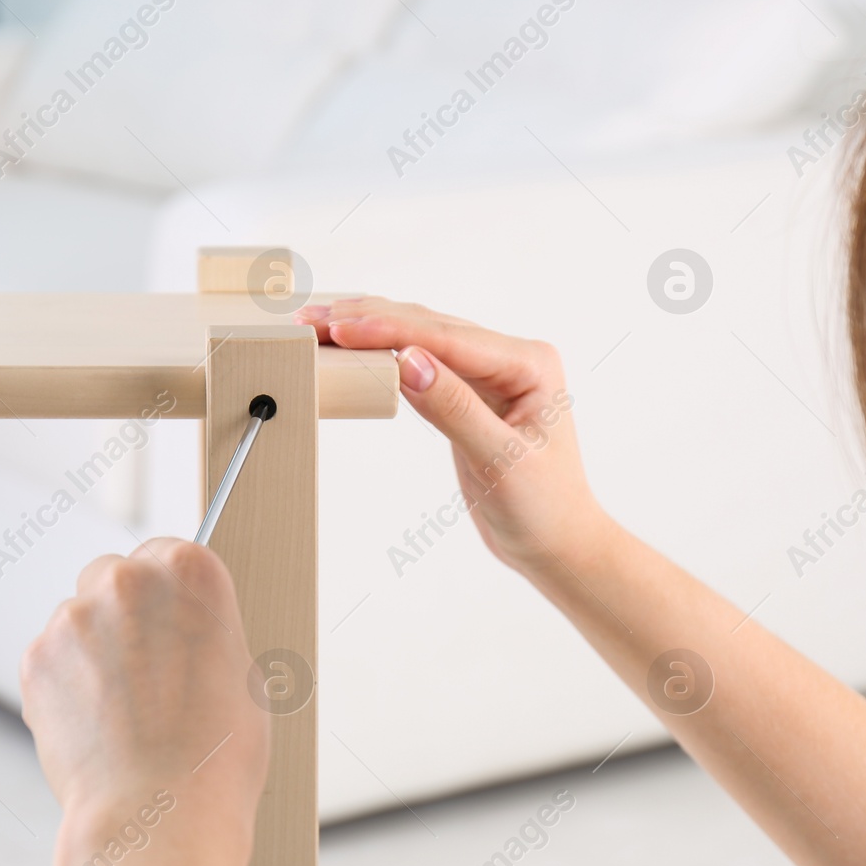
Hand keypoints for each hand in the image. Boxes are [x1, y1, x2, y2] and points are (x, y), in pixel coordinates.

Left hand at [20, 538, 267, 858]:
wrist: (161, 813)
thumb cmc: (217, 755)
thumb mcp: (242, 674)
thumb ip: (204, 630)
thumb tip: (181, 630)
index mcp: (191, 572)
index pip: (169, 553)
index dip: (169, 594)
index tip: (170, 619)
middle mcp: (128, 580)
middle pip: (115, 575)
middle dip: (124, 613)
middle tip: (146, 668)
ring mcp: (74, 617)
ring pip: (77, 618)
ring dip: (93, 649)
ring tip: (123, 710)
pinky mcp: (35, 658)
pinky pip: (50, 657)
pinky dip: (65, 684)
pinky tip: (95, 723)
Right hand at [296, 297, 609, 574]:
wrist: (555, 545)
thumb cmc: (543, 509)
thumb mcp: (499, 461)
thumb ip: (454, 409)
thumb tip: (408, 361)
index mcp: (530, 364)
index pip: (448, 338)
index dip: (390, 330)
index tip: (340, 328)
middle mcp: (510, 358)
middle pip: (429, 326)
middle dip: (368, 320)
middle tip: (310, 320)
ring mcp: (488, 372)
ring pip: (420, 336)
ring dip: (369, 329)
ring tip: (316, 324)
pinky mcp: (466, 392)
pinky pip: (418, 362)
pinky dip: (381, 354)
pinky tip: (348, 346)